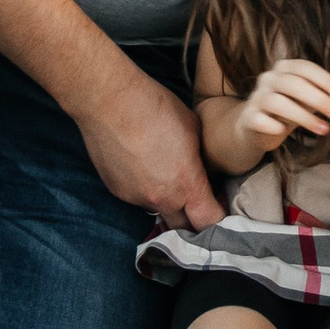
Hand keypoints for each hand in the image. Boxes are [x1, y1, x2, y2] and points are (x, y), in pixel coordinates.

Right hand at [78, 73, 221, 229]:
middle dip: (194, 218)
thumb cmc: (155, 107)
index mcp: (186, 183)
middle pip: (184, 227)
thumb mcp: (193, 129)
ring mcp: (136, 197)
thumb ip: (201, 159)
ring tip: (165, 171)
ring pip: (159, 210)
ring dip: (167, 200)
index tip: (220, 204)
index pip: (209, 221)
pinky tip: (143, 164)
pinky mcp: (117, 191)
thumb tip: (204, 170)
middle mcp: (161, 198)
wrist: (109, 101)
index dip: (219, 217)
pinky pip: (138, 198)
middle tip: (198, 197)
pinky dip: (145, 188)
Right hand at [240, 59, 329, 152]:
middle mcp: (268, 78)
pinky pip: (259, 120)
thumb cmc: (288, 108)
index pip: (306, 68)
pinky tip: (282, 131)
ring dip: (304, 117)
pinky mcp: (249, 117)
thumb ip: (320, 95)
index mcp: (284, 68)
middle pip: (294, 84)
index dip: (326, 80)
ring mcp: (257, 97)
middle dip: (320, 100)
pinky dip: (272, 125)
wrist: (257, 126)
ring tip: (324, 129)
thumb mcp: (305, 99)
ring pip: (278, 103)